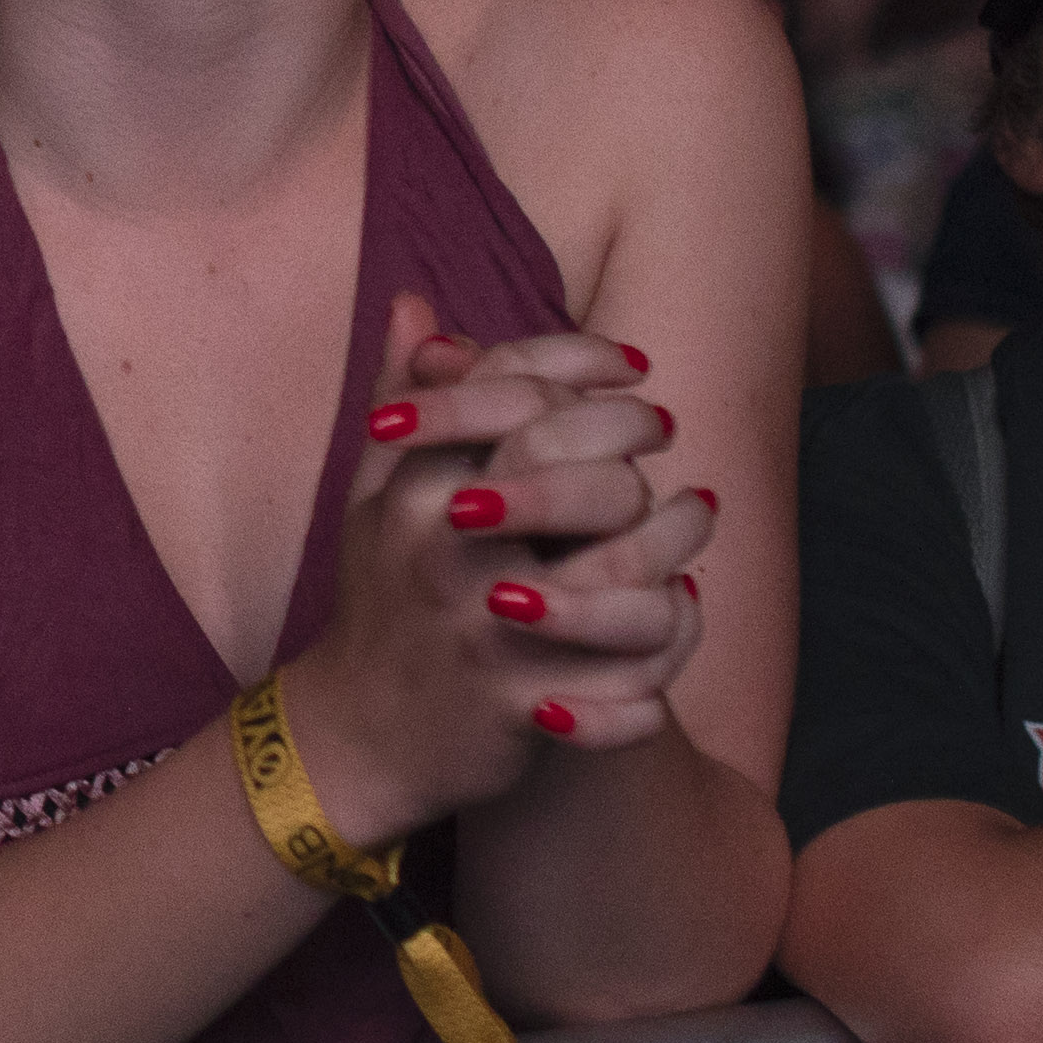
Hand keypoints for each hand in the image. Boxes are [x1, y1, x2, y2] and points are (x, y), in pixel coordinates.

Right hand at [279, 300, 719, 839]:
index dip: (583, 364)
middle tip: (663, 437)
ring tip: (690, 528)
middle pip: (572, 466)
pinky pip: (626, 686)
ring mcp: (485, 633)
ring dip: (674, 548)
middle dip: (632, 442)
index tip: (633, 365)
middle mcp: (447, 554)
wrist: (353, 738)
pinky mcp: (518, 707)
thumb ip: (402, 400)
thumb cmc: (379, 601)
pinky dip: (662, 663)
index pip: (513, 392)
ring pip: (624, 578)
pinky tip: (673, 627)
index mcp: (414, 493)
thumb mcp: (374, 496)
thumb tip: (415, 303)